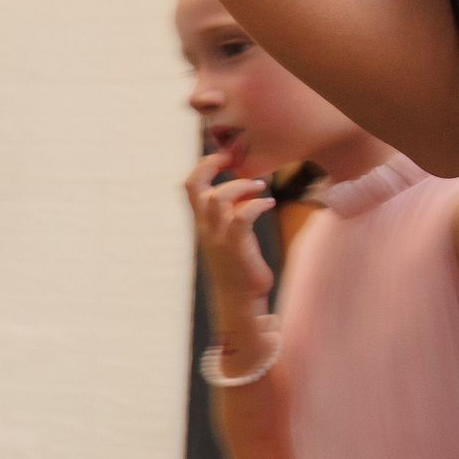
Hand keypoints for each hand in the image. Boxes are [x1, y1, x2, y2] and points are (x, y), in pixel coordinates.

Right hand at [185, 152, 275, 321]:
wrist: (239, 301)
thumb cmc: (238, 267)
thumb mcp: (229, 235)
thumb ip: (231, 213)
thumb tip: (243, 191)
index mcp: (201, 223)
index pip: (190, 186)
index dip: (203, 166)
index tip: (223, 157)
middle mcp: (205, 227)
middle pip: (195, 187)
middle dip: (211, 165)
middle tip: (232, 159)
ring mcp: (218, 237)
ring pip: (218, 199)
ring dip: (240, 186)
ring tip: (260, 186)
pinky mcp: (236, 247)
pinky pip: (241, 218)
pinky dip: (255, 205)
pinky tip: (268, 204)